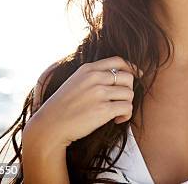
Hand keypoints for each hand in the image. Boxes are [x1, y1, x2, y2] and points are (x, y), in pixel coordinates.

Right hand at [25, 56, 141, 147]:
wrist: (49, 126)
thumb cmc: (62, 107)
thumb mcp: (75, 82)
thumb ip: (93, 76)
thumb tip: (117, 76)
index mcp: (88, 69)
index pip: (119, 61)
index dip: (132, 68)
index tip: (137, 75)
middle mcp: (95, 78)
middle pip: (128, 78)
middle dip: (129, 90)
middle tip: (121, 101)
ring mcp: (99, 93)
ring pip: (129, 93)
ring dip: (127, 104)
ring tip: (117, 113)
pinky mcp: (103, 109)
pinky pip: (127, 108)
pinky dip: (126, 115)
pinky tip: (117, 120)